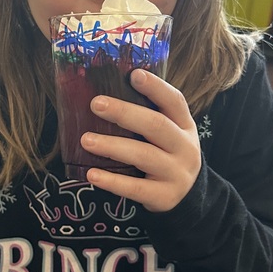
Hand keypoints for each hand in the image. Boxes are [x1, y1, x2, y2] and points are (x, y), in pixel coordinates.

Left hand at [80, 70, 200, 212]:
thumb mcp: (167, 133)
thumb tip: (102, 93)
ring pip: (144, 156)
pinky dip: (112, 181)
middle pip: (156, 125)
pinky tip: (91, 174)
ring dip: (113, 146)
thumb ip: (145, 115)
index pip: (174, 101)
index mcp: (184, 125)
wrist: (185, 195)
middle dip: (125, 113)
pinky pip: (136, 188)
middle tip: (96, 104)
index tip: (133, 74)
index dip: (156, 87)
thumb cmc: (165, 154)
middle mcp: (185, 147)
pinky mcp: (164, 196)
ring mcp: (177, 173)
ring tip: (86, 140)